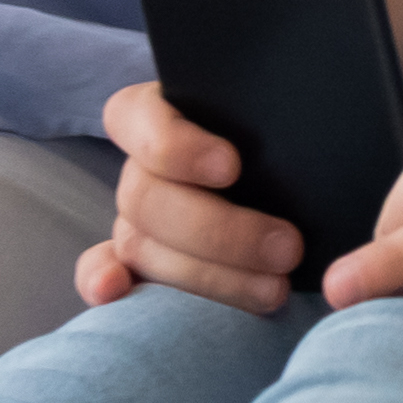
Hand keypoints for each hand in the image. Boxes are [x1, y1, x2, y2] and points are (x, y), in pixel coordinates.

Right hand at [79, 75, 310, 314]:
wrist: (301, 181)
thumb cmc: (290, 140)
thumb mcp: (281, 119)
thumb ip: (274, 120)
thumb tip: (296, 123)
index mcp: (162, 112)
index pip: (135, 117)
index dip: (176, 146)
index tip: (231, 167)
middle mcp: (142, 166)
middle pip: (145, 197)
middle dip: (220, 231)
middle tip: (288, 247)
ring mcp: (135, 218)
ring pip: (140, 246)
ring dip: (208, 277)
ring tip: (275, 290)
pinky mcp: (135, 263)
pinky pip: (101, 272)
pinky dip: (102, 280)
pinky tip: (115, 289)